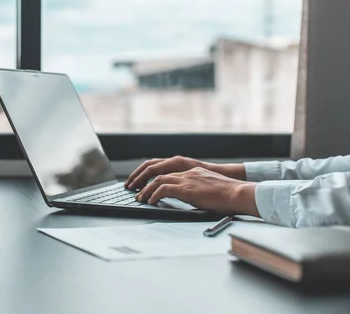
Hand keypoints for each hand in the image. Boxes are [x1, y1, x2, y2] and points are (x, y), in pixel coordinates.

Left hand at [125, 156, 245, 189]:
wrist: (239, 193)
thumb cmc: (228, 196)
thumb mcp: (209, 189)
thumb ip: (197, 191)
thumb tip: (191, 199)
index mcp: (192, 171)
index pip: (165, 169)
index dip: (151, 176)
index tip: (142, 183)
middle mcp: (187, 172)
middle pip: (157, 171)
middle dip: (141, 179)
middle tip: (132, 188)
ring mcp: (187, 179)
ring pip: (157, 180)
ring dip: (145, 189)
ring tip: (138, 198)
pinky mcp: (187, 189)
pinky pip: (164, 189)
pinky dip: (154, 195)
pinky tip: (150, 202)